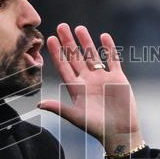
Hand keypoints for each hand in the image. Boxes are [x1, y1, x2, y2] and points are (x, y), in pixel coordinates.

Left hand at [37, 24, 143, 155]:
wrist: (120, 132)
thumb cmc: (97, 127)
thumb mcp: (76, 117)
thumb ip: (59, 108)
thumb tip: (38, 105)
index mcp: (77, 89)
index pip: (64, 67)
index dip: (57, 54)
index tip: (51, 39)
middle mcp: (88, 81)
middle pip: (76, 58)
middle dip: (69, 43)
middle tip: (61, 26)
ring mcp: (103, 78)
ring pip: (93, 55)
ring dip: (86, 42)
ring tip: (79, 28)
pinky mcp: (118, 78)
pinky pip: (113, 59)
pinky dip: (109, 48)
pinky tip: (104, 36)